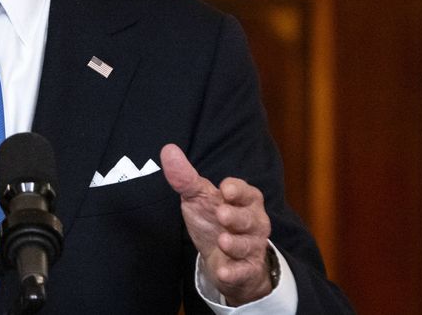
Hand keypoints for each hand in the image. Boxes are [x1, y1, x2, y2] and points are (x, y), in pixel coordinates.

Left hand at [160, 144, 272, 304]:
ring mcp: (252, 247)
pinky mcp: (247, 270)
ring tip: (222, 241)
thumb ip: (186, 177)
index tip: (224, 189)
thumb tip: (168, 149)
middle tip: (222, 215)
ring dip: (235, 244)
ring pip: (248, 245)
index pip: (245, 191)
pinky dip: (234, 272)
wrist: (225, 258)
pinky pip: (244, 272)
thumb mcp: (199, 197)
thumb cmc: (214, 220)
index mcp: (244, 200)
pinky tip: (223, 271)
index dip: (237, 190)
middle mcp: (253, 222)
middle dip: (237, 217)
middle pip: (249, 218)